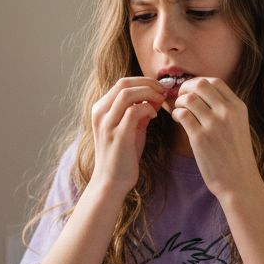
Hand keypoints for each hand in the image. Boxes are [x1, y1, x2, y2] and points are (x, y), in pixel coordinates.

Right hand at [87, 77, 165, 194]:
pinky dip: (147, 109)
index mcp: (100, 109)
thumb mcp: (130, 129)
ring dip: (149, 93)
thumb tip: (155, 97)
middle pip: (123, 83)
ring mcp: (107, 123)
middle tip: (163, 91)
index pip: (122, 83)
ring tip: (161, 101)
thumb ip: (139, 112)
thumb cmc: (121, 156)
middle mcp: (100, 113)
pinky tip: (154, 117)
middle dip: (148, 83)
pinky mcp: (117, 135)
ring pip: (127, 93)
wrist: (111, 182)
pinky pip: (133, 111)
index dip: (143, 81)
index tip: (159, 88)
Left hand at [171, 77, 260, 199]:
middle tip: (180, 98)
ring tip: (179, 111)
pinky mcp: (200, 138)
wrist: (239, 182)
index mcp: (238, 107)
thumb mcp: (239, 126)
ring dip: (179, 102)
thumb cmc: (236, 156)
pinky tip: (178, 120)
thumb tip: (202, 95)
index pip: (215, 82)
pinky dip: (176, 114)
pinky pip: (182, 114)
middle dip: (186, 88)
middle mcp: (227, 112)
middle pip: (200, 85)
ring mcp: (214, 124)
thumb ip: (225, 110)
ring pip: (189, 98)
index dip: (198, 83)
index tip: (192, 91)